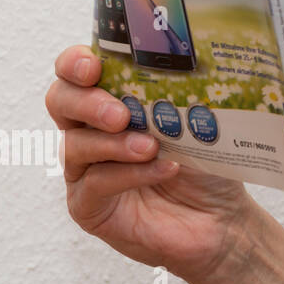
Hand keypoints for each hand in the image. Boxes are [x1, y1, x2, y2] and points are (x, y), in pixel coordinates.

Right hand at [46, 44, 258, 281]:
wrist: (221, 219)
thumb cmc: (206, 165)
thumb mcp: (197, 123)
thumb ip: (177, 97)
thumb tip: (183, 67)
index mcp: (111, 101)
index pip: (76, 73)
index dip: (75, 63)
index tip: (92, 66)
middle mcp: (90, 132)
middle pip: (62, 103)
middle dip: (88, 103)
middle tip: (120, 114)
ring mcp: (85, 170)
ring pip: (75, 146)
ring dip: (114, 144)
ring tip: (151, 147)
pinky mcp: (88, 207)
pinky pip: (95, 184)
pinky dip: (130, 174)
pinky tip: (164, 169)